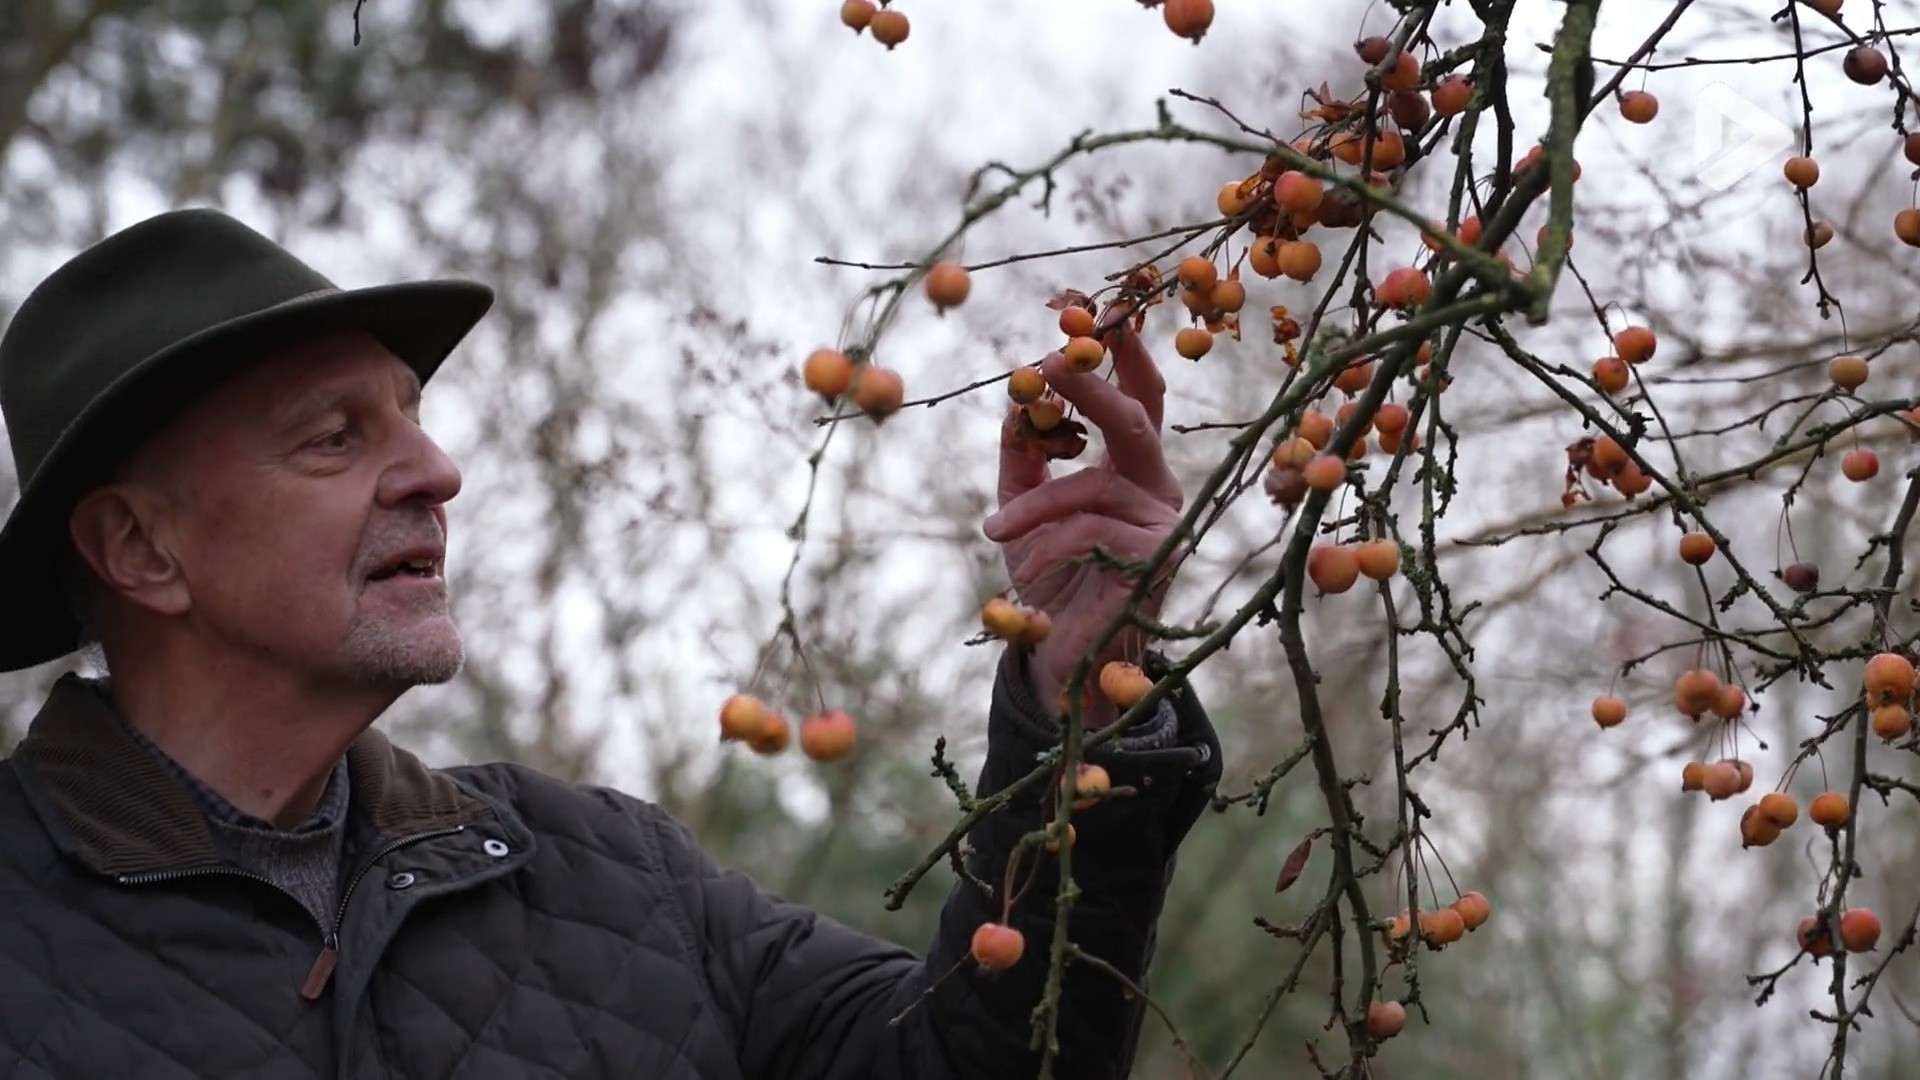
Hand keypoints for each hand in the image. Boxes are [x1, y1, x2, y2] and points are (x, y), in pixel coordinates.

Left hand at [982, 321, 1186, 727]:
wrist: (1063, 655)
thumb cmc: (1050, 578)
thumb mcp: (1024, 507)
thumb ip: (1024, 455)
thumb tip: (1016, 401)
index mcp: (1135, 465)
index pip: (1142, 398)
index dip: (1127, 354)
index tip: (1104, 310)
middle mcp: (1160, 485)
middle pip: (1133, 420)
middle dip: (1091, 388)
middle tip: (1048, 364)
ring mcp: (1167, 521)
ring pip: (1089, 487)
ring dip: (1033, 510)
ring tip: (998, 536)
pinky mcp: (1160, 557)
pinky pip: (1090, 530)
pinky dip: (1049, 546)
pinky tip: (1032, 570)